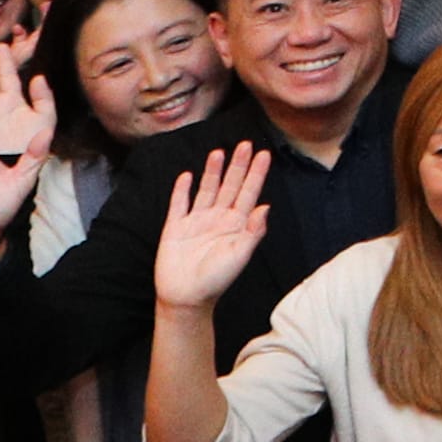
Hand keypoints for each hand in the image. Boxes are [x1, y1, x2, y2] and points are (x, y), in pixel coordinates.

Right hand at [149, 142, 272, 309]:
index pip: (249, 194)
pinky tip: (186, 175)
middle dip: (238, 165)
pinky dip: (182, 190)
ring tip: (219, 152)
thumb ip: (253, 232)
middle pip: (230, 186)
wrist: (186, 297)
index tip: (264, 154)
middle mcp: (218, 220)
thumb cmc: (216, 281)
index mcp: (236, 226)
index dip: (256, 174)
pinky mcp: (176, 228)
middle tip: (245, 143)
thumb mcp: (239, 256)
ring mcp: (197, 222)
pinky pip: (179, 204)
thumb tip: (265, 206)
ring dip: (212, 172)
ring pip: (206, 190)